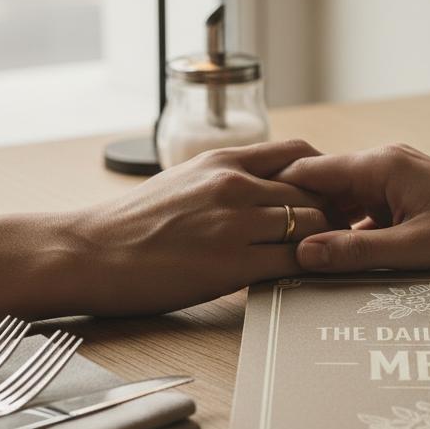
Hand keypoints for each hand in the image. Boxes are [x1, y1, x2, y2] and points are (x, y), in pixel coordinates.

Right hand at [67, 139, 330, 313]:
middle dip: (333, 212)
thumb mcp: (183, 180)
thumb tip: (260, 186)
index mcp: (222, 159)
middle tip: (340, 233)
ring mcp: (234, 224)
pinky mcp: (231, 264)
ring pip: (312, 225)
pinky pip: (293, 262)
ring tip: (325, 258)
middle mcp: (233, 184)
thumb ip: (225, 178)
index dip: (323, 175)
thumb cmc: (130, 222)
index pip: (299, 152)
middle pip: (314, 191)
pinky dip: (308, 268)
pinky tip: (307, 277)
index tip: (328, 196)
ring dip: (324, 242)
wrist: (89, 252)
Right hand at [275, 144, 429, 271]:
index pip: (310, 171)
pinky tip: (337, 260)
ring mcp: (396, 178)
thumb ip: (356, 253)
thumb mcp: (415, 251)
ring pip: (342, 201)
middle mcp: (385, 163)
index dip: (276, 194)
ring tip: (291, 256)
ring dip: (323, 227)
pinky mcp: (407, 196)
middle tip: (263, 245)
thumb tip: (302, 253)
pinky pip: (364, 211)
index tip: (247, 217)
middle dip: (296, 214)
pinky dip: (348, 232)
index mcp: (381, 165)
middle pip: (322, 186)